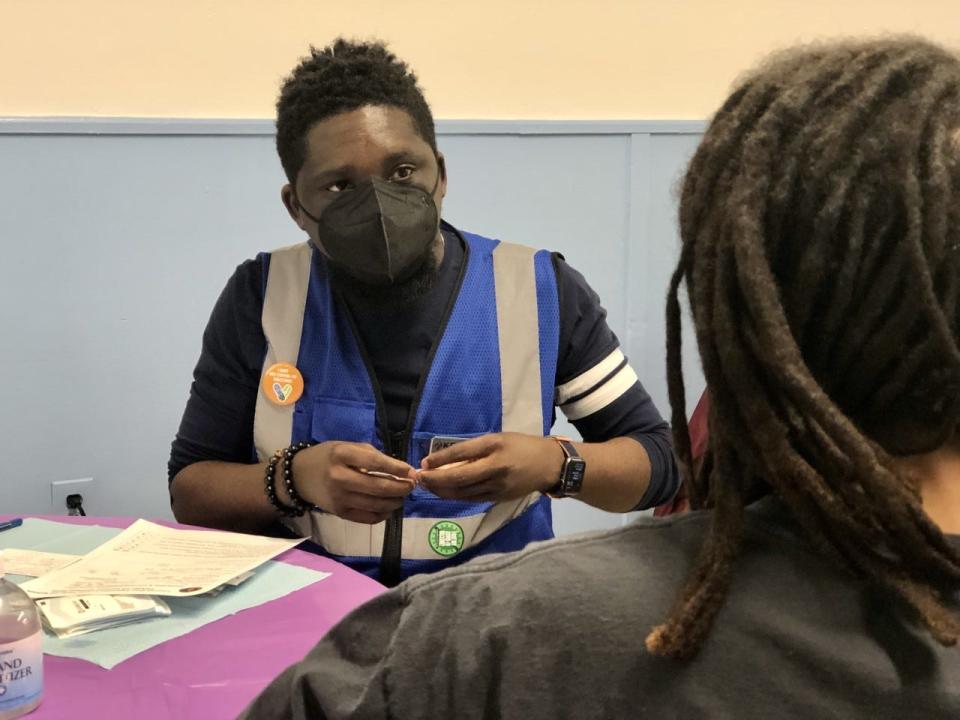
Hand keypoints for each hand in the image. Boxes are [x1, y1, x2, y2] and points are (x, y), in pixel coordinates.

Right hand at [291, 442, 416, 523]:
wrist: (301, 476)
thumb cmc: (329, 457)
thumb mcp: (347, 446)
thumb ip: (372, 456)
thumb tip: (402, 470)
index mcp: (342, 455)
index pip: (375, 463)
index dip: (397, 468)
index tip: (412, 471)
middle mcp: (339, 477)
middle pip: (378, 487)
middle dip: (401, 487)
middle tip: (412, 485)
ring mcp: (339, 498)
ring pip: (376, 504)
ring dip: (395, 501)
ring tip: (402, 495)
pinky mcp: (340, 513)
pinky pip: (368, 518)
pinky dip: (383, 514)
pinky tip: (389, 508)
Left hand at [418, 433, 563, 502]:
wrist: (548, 466)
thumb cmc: (520, 446)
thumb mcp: (498, 439)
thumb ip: (474, 449)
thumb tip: (445, 460)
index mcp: (495, 447)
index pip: (461, 453)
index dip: (440, 460)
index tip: (424, 463)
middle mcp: (495, 468)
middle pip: (459, 477)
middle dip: (435, 480)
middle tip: (418, 478)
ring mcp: (497, 487)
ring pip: (462, 492)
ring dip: (441, 490)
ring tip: (426, 486)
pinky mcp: (498, 498)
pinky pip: (471, 499)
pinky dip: (454, 496)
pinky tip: (443, 493)